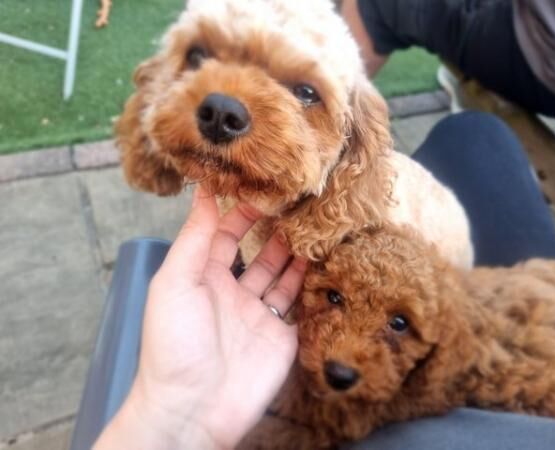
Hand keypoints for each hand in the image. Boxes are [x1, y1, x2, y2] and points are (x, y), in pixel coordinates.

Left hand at [94, 188, 306, 449]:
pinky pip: (299, 305)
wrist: (194, 408)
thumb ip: (194, 238)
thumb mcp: (175, 282)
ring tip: (316, 226)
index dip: (242, 211)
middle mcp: (233, 292)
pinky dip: (311, 284)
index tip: (264, 187)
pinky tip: (324, 260)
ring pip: (282, 275)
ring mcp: (259, 314)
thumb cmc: (175, 344)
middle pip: (259, 252)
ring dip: (296, 252)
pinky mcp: (282, 336)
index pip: (225, 235)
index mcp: (204, 277)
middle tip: (298, 204)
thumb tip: (202, 192)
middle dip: (276, 229)